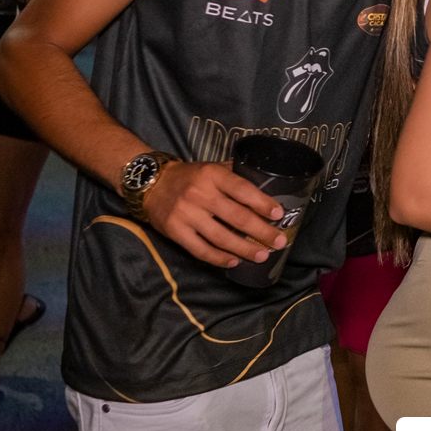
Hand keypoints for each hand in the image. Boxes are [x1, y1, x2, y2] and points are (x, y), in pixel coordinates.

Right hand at [141, 161, 287, 266]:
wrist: (150, 183)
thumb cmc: (190, 176)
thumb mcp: (212, 168)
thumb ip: (236, 175)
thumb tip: (268, 185)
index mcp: (212, 175)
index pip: (243, 190)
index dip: (262, 203)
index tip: (279, 215)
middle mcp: (200, 194)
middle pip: (237, 217)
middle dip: (261, 231)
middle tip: (279, 241)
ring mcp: (186, 214)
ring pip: (221, 237)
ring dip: (244, 249)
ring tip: (262, 256)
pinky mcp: (175, 231)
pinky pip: (201, 250)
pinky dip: (219, 258)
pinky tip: (234, 262)